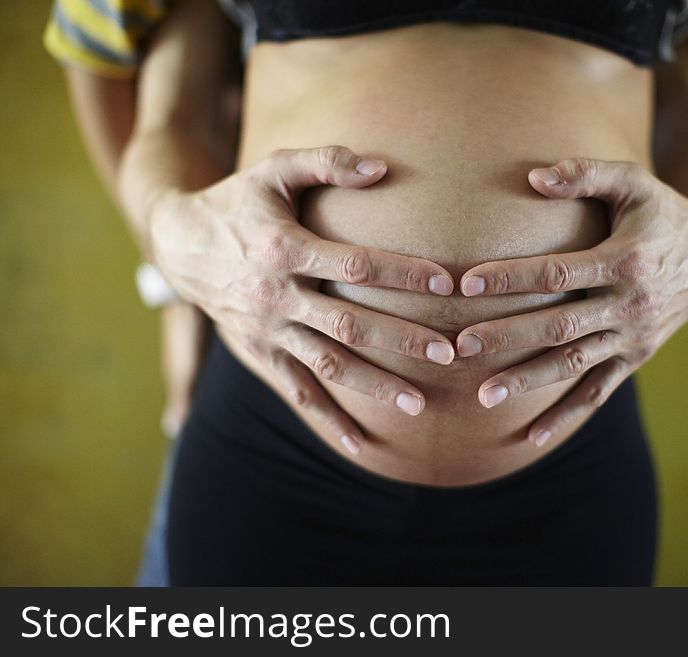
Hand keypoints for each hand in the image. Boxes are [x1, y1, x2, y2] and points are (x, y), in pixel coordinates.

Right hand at [148, 146, 456, 435]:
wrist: (178, 245)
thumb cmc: (237, 202)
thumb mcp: (273, 169)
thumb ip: (326, 162)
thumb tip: (382, 167)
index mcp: (283, 248)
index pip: (356, 264)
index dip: (403, 273)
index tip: (446, 282)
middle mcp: (276, 296)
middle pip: (349, 324)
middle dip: (401, 340)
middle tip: (448, 354)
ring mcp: (266, 330)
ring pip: (328, 365)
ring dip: (374, 387)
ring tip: (419, 406)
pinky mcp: (258, 354)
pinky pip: (297, 392)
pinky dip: (329, 421)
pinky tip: (362, 446)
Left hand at [455, 158, 687, 446]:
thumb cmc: (663, 213)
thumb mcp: (634, 183)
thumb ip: (586, 174)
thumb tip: (533, 177)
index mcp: (626, 260)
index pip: (557, 272)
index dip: (511, 278)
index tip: (466, 285)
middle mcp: (630, 304)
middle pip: (558, 325)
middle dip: (506, 337)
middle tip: (459, 346)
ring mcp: (633, 336)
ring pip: (573, 364)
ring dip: (528, 382)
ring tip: (482, 398)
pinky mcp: (635, 357)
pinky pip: (598, 391)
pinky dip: (567, 415)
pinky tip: (532, 438)